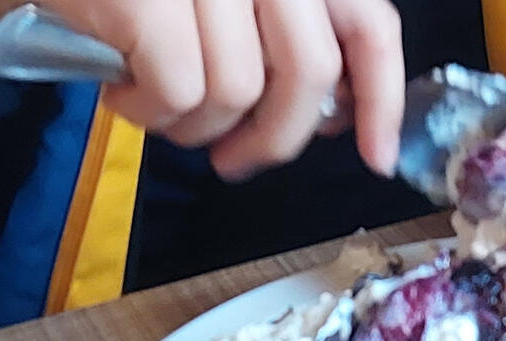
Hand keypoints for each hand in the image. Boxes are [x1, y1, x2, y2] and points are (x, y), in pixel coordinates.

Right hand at [0, 0, 404, 179]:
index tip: (377, 159)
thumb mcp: (222, 0)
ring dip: (199, 126)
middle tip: (240, 160)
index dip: (382, 101)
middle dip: (279, 138)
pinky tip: (123, 95)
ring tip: (158, 108)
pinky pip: (183, 93)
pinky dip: (152, 114)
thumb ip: (281, 36)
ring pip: (242, 91)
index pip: (370, 24)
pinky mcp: (150, 0)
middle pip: (310, 72)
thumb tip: (330, 115)